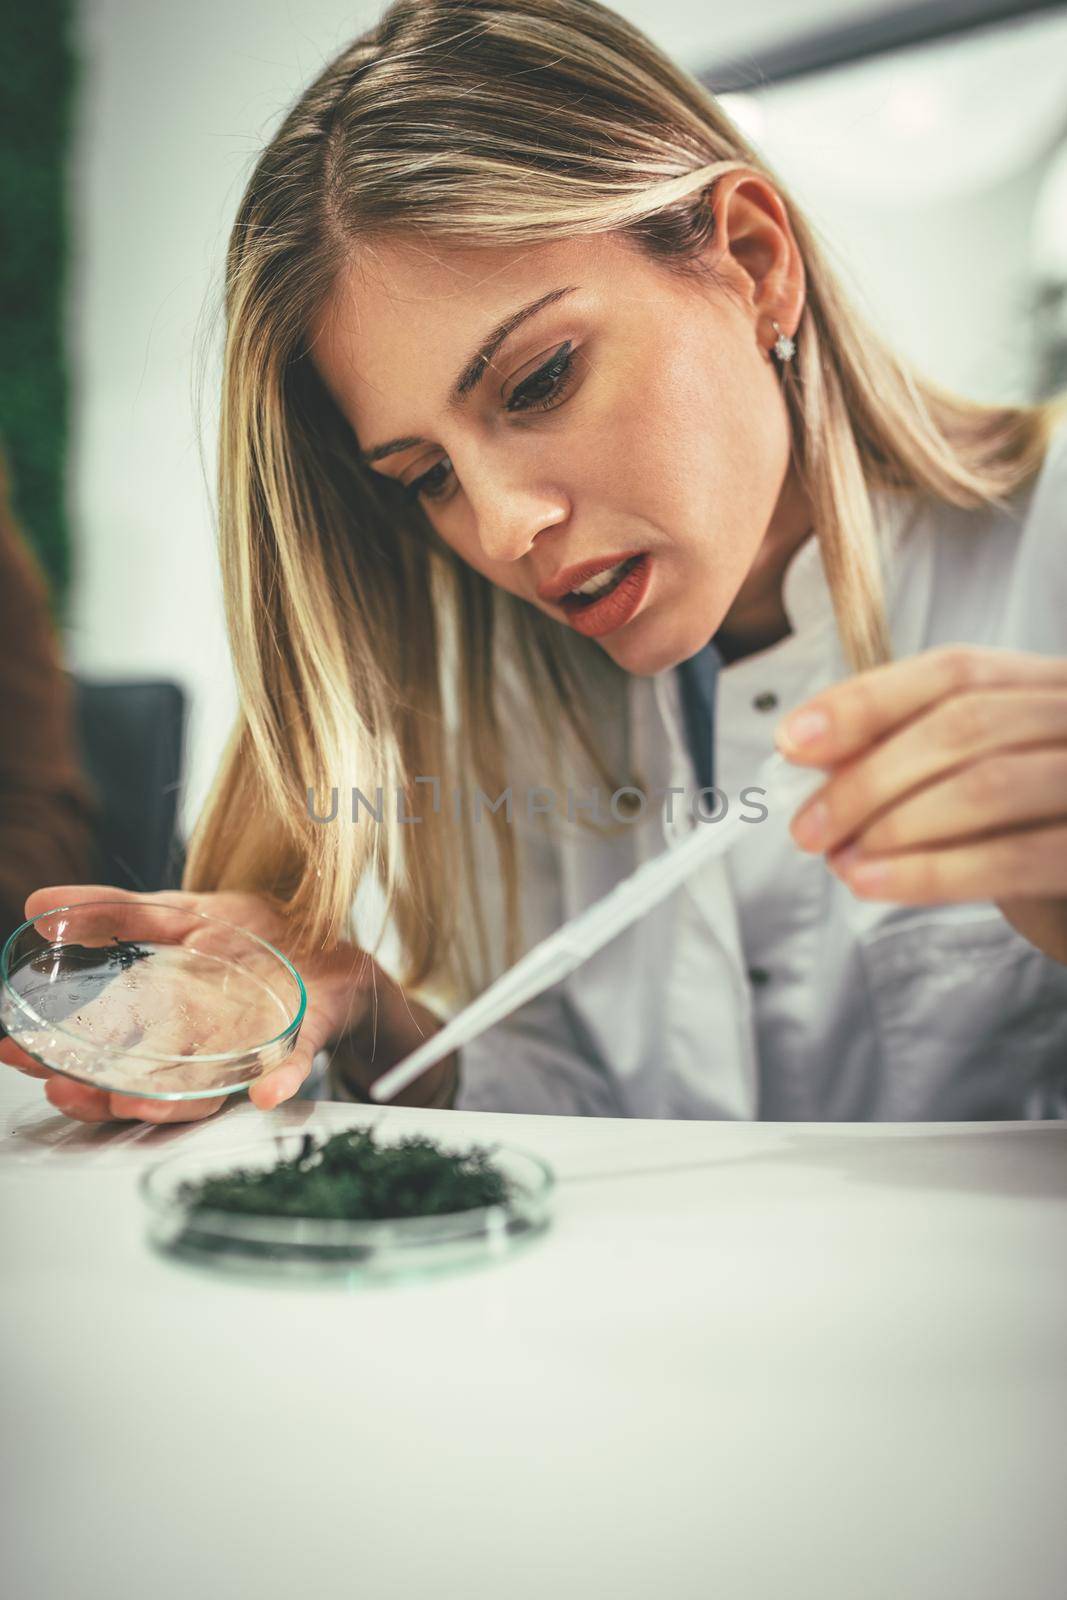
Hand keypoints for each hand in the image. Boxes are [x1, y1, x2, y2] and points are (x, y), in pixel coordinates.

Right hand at [0, 884, 451, 1122]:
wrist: (330, 942)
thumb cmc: (251, 938)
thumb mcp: (177, 913)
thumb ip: (113, 913)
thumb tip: (39, 906)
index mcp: (167, 1023)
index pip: (102, 1051)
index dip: (59, 1057)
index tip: (17, 1053)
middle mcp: (201, 1048)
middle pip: (140, 1082)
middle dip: (96, 1092)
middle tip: (60, 1085)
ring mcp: (250, 1049)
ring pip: (202, 1090)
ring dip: (166, 1101)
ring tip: (130, 1101)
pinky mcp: (299, 1040)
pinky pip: (289, 1067)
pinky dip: (278, 1083)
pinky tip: (264, 1094)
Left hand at [776, 644, 1066, 965]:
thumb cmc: (1032, 831)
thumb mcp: (971, 780)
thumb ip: (905, 754)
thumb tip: (810, 747)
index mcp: (1047, 686)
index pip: (953, 672)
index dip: (865, 702)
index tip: (791, 740)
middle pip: (963, 725)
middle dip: (867, 778)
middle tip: (807, 827)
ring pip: (986, 786)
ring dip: (893, 826)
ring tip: (840, 862)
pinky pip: (1012, 858)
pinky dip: (930, 873)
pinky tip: (875, 884)